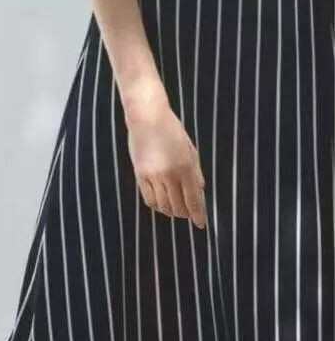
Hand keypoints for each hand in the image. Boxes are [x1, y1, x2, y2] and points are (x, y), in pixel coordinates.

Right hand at [124, 88, 207, 229]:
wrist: (146, 116)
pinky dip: (157, 205)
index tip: (201, 224)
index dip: (199, 216)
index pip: (194, 201)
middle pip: (178, 207)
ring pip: (163, 206)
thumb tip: (200, 191)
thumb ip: (196, 172)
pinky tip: (162, 202)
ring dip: (171, 211)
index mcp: (186, 168)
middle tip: (188, 212)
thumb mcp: (191, 149)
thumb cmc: (171, 129)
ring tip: (175, 208)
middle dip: (185, 214)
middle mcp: (169, 175)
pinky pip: (149, 199)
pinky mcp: (139, 174)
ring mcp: (153, 176)